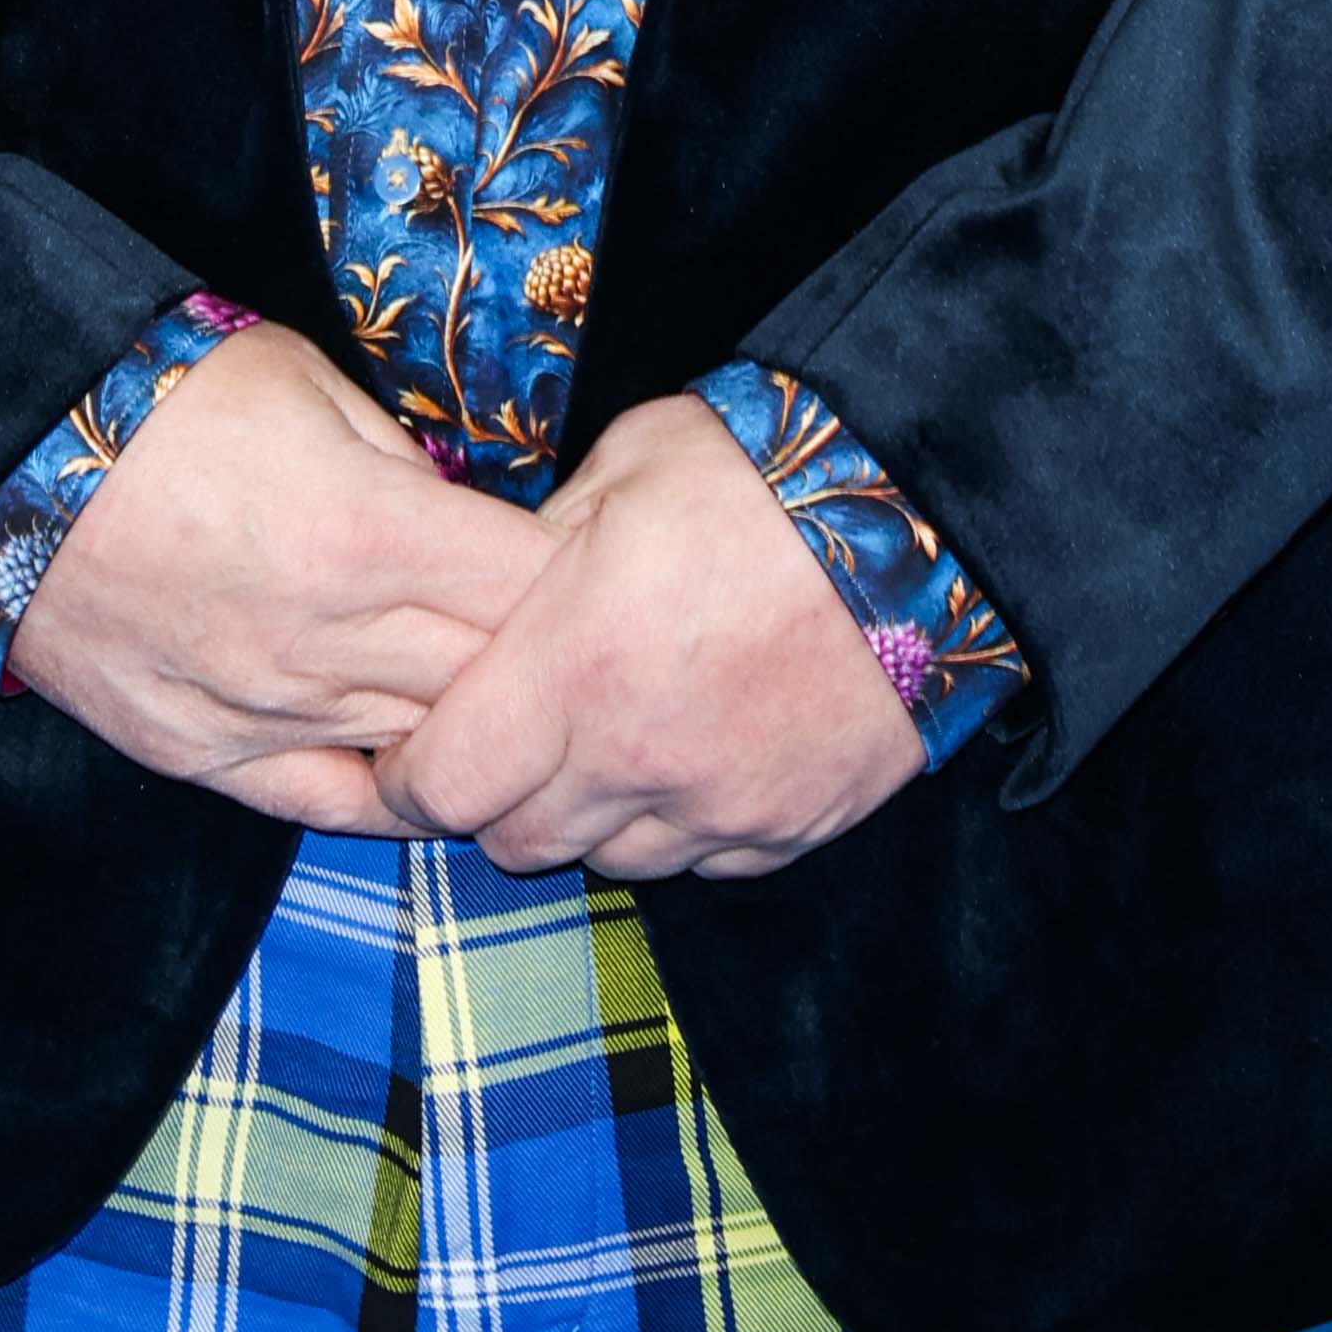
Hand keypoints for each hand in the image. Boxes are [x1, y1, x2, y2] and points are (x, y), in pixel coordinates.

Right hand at [5, 323, 552, 830]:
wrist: (4, 456)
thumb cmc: (160, 396)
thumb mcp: (309, 385)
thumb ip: (403, 464)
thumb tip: (469, 517)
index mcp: (366, 534)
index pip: (529, 588)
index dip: (584, 579)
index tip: (608, 566)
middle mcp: (325, 641)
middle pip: (493, 679)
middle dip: (550, 660)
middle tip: (586, 643)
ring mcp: (263, 711)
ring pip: (424, 749)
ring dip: (482, 729)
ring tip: (523, 707)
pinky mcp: (202, 756)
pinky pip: (328, 801)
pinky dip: (390, 793)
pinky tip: (431, 774)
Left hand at [375, 392, 923, 882]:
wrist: (928, 516)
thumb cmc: (762, 471)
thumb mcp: (619, 472)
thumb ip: (534, 554)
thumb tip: (487, 601)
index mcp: (577, 666)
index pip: (443, 784)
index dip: (406, 778)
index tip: (404, 753)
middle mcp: (640, 759)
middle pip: (514, 842)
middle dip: (493, 798)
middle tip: (509, 737)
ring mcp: (722, 807)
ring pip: (609, 860)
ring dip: (590, 814)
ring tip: (612, 736)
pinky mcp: (791, 828)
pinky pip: (703, 860)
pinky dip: (681, 823)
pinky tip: (695, 751)